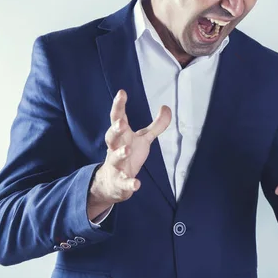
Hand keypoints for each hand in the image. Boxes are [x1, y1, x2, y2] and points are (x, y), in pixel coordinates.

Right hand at [87, 89, 170, 220]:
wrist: (112, 183)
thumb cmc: (128, 155)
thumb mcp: (143, 139)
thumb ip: (156, 125)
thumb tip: (166, 106)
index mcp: (122, 136)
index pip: (118, 118)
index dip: (119, 105)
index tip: (122, 93)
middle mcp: (115, 148)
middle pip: (111, 136)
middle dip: (115, 129)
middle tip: (121, 123)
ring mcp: (116, 165)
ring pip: (115, 158)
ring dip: (120, 153)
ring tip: (127, 150)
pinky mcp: (119, 182)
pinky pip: (123, 183)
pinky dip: (129, 184)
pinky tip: (136, 184)